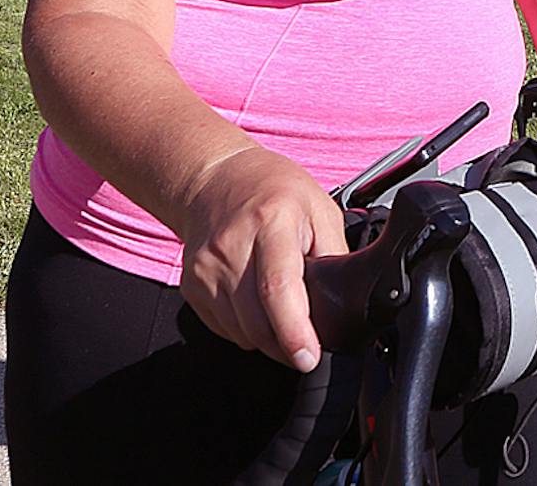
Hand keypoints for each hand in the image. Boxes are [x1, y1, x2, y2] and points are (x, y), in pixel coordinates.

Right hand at [177, 144, 348, 371]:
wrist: (216, 180)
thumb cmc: (275, 191)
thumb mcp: (321, 209)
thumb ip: (334, 255)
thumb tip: (345, 301)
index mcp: (272, 222)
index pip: (278, 287)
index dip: (294, 330)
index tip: (308, 357)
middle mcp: (232, 246)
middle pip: (257, 321)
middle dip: (287, 344)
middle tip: (307, 343)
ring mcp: (205, 269)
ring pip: (241, 332)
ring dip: (268, 338)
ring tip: (284, 313)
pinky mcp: (191, 286)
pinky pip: (224, 328)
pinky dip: (246, 329)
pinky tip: (257, 303)